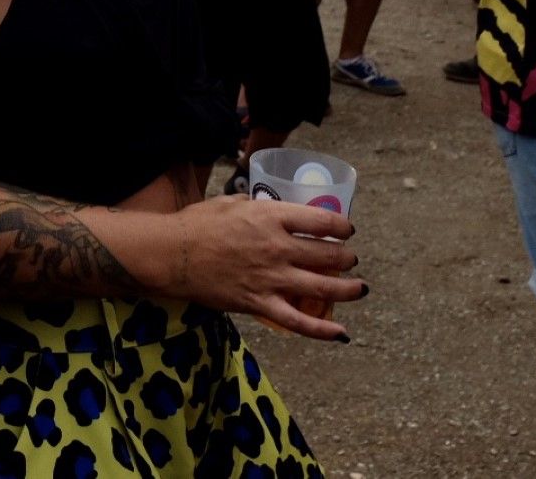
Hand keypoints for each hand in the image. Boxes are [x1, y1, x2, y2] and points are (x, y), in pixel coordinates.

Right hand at [171, 195, 364, 339]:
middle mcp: (279, 248)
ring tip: (359, 288)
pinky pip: (298, 322)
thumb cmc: (199, 223)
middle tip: (350, 259)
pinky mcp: (261, 304)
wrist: (175, 254)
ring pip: (323, 288)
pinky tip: (341, 333)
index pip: (323, 222)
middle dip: (347, 258)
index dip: (341, 227)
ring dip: (348, 289)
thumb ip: (257, 206)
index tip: (345, 230)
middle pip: (329, 255)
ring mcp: (272, 278)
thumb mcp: (232, 202)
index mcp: (273, 218)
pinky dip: (323, 330)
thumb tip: (271, 209)